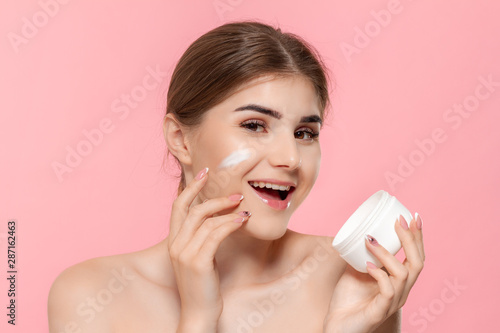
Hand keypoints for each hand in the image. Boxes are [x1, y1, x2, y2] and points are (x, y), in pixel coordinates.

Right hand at [167, 167, 250, 331]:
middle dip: (214, 197)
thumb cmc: (202, 286)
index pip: (178, 207)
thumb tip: (218, 218)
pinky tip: (242, 220)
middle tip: (236, 193)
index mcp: (174, 242)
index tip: (204, 173)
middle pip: (192, 209)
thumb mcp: (199, 257)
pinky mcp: (198, 262)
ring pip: (206, 221)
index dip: (190, 188)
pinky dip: (231, 223)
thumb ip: (202, 238)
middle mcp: (176, 245)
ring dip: (228, 211)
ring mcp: (185, 254)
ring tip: (244, 209)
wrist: (198, 313)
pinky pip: (216, 234)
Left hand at [324, 214, 424, 332]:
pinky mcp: (380, 312)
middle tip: (398, 220)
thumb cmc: (347, 300)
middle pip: (417, 263)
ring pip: (403, 274)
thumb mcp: (356, 270)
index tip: (413, 215)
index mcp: (399, 281)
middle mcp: (401, 292)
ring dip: (387, 253)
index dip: (417, 237)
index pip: (416, 257)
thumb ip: (361, 253)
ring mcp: (392, 302)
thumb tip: (358, 230)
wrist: (337, 327)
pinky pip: (388, 291)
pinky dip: (380, 275)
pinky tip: (368, 266)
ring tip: (370, 239)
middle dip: (411, 239)